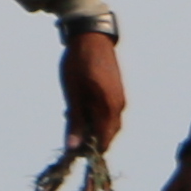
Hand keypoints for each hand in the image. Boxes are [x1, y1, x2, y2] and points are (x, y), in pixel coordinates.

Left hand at [61, 29, 129, 153]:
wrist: (92, 37)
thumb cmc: (79, 63)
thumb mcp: (72, 93)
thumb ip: (74, 120)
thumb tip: (73, 146)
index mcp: (109, 107)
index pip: (103, 140)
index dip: (89, 150)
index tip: (74, 153)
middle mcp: (119, 106)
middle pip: (108, 135)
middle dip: (91, 141)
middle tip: (70, 135)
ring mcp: (120, 99)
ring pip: (109, 125)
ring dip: (93, 129)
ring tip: (73, 119)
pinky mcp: (117, 94)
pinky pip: (109, 114)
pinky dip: (97, 118)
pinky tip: (81, 110)